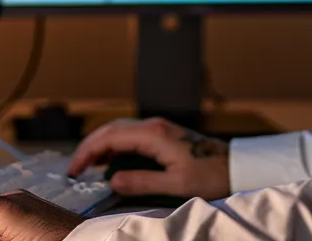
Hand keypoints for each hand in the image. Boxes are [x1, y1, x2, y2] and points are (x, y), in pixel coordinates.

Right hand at [65, 117, 230, 199]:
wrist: (237, 167)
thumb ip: (142, 182)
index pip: (110, 137)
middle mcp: (155, 126)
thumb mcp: (177, 185)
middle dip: (89, 148)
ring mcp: (159, 128)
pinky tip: (109, 161)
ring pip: (120, 131)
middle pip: (111, 130)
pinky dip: (114, 146)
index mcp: (155, 134)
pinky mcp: (164, 135)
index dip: (88, 152)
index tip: (74, 170)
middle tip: (74, 169)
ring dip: (100, 146)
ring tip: (86, 166)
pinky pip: (131, 136)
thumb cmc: (212, 176)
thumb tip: (112, 180)